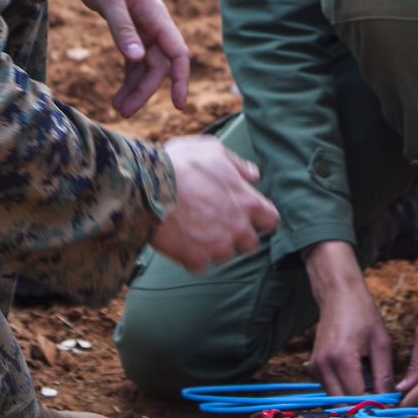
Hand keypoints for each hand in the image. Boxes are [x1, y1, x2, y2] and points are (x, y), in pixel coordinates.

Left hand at [67, 0, 189, 116]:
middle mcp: (152, 21)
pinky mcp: (128, 26)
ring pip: (147, 63)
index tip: (178, 105)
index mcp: (153, 13)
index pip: (177, 51)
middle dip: (145, 90)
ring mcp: (141, 25)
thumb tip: (137, 58)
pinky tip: (118, 90)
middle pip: (159, 64)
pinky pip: (135, 57)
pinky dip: (129, 74)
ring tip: (117, 107)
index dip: (180, 79)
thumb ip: (122, 27)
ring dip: (136, 86)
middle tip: (122, 111)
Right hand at [149, 136, 279, 273]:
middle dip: (238, 237)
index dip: (262, 220)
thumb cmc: (180, 163)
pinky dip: (192, 258)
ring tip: (197, 232)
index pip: (272, 221)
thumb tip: (254, 176)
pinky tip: (182, 242)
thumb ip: (237, 164)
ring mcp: (217, 246)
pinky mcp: (195, 258)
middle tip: (220, 225)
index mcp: (247, 202)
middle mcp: (237, 228)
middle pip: (251, 245)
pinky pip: (200, 266)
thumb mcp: (212, 151)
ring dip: (215, 249)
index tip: (253, 219)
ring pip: (225, 257)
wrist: (145, 185)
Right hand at [303, 241, 393, 397]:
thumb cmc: (363, 314)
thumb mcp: (381, 343)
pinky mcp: (313, 366)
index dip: (373, 407)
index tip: (388, 407)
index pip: (357, 398)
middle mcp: (324, 366)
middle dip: (362, 407)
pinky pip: (330, 388)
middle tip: (381, 401)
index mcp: (342, 359)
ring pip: (335, 399)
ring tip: (370, 383)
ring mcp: (315, 367)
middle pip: (343, 404)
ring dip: (353, 398)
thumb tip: (388, 403)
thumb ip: (384, 376)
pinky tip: (357, 374)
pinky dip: (344, 388)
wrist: (338, 294)